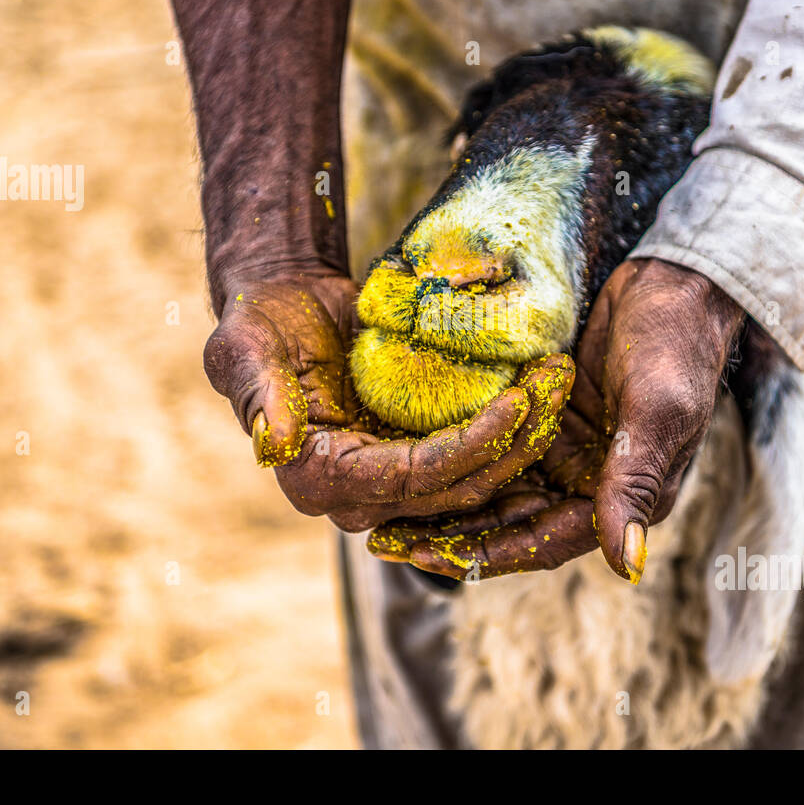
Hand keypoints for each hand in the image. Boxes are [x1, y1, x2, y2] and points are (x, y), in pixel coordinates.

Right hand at [203, 272, 572, 531]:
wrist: (285, 306)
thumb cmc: (258, 322)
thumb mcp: (244, 349)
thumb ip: (259, 395)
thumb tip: (274, 445)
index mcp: (320, 482)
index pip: (413, 478)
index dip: (470, 445)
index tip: (518, 402)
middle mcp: (360, 498)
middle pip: (458, 487)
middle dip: (514, 440)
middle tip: (556, 381)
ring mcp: (395, 483)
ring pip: (478, 479)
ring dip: (525, 436)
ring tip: (559, 378)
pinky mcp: (419, 461)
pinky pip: (477, 458)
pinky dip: (514, 431)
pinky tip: (549, 393)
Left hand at [368, 259, 742, 579]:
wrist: (675, 282)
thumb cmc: (674, 344)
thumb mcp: (656, 410)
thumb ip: (633, 482)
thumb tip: (628, 566)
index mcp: (621, 498)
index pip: (541, 542)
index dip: (484, 554)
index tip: (424, 557)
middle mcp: (589, 485)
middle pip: (509, 524)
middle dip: (450, 535)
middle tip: (382, 538)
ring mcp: (564, 450)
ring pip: (496, 490)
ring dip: (446, 501)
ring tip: (382, 507)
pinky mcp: (544, 417)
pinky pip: (494, 446)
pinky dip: (458, 455)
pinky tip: (410, 455)